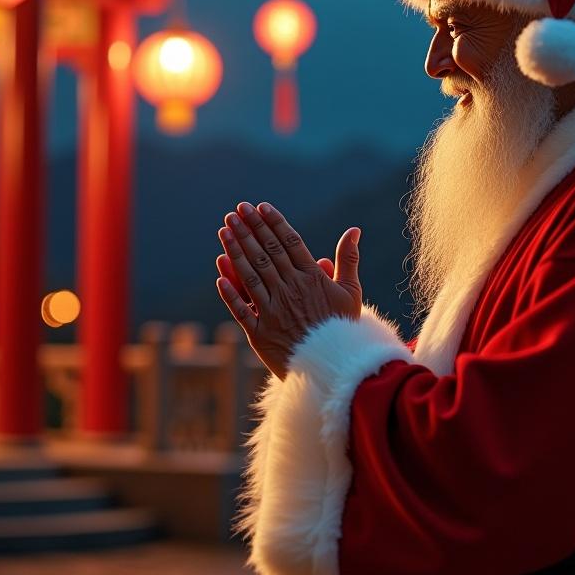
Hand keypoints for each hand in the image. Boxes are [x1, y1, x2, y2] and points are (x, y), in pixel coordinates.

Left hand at [215, 201, 361, 378]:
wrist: (334, 368)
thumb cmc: (343, 328)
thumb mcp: (351, 292)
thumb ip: (349, 259)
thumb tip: (354, 230)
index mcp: (312, 278)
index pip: (289, 243)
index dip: (273, 223)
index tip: (260, 207)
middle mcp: (290, 290)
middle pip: (267, 253)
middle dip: (250, 229)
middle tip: (236, 211)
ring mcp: (273, 311)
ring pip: (251, 274)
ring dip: (236, 250)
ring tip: (225, 230)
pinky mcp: (259, 333)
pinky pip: (241, 309)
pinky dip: (230, 292)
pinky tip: (219, 273)